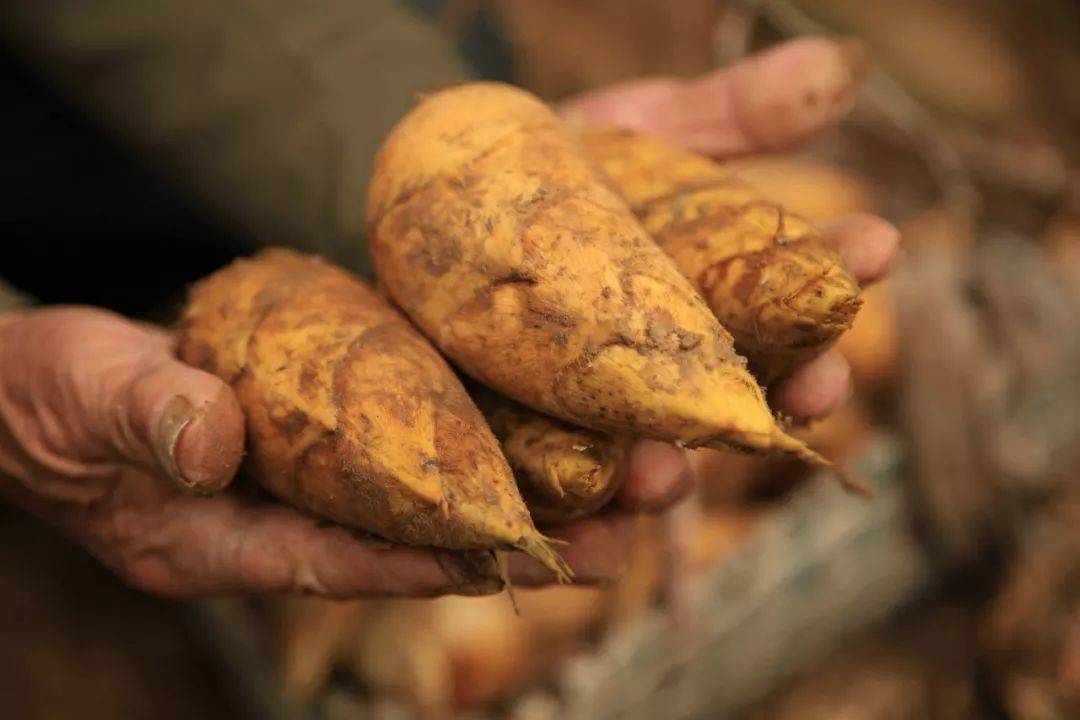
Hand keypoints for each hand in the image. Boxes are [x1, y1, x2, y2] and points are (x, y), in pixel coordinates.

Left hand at [530, 37, 900, 569]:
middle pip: (733, 408)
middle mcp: (666, 381)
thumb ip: (729, 116)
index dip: (836, 282)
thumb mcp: (634, 134)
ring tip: (661, 473)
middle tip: (809, 388)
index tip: (875, 246)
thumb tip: (845, 63)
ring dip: (665, 482)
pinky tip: (576, 548)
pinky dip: (573, 542)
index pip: (789, 304)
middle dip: (774, 404)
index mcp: (708, 308)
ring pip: (647, 477)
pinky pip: (554, 520)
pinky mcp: (520, 464)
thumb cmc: (547, 173)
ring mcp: (597, 430)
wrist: (429, 204)